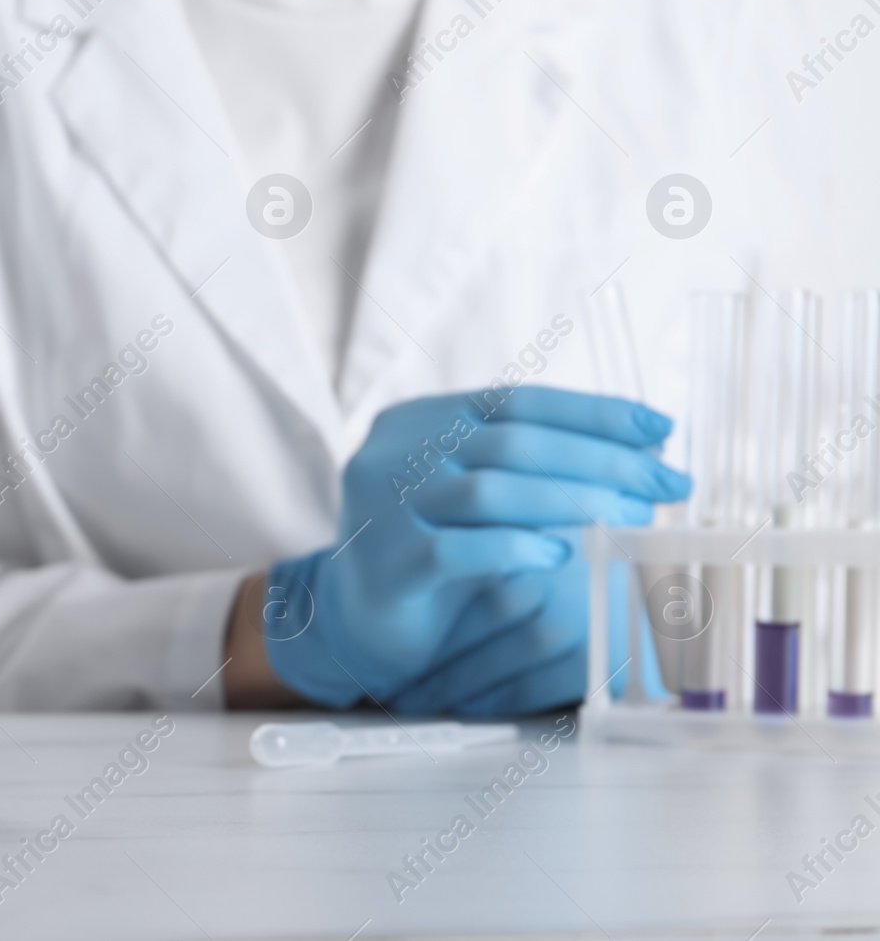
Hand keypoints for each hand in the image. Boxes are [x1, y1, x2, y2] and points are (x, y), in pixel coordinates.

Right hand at [260, 387, 688, 709]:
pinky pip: (458, 550)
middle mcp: (394, 453)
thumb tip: (638, 448)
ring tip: (635, 516)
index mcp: (419, 420)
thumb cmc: (432, 550)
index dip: (593, 412)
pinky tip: (562, 556)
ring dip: (574, 500)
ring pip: (489, 491)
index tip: (659, 428)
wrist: (354, 620)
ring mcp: (384, 506)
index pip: (517, 401)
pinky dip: (517, 548)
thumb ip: (527, 465)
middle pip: (512, 442)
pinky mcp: (388, 562)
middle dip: (602, 460)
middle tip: (668, 483)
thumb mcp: (473, 492)